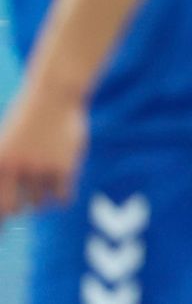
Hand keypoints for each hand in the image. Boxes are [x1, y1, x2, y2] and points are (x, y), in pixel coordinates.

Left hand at [0, 84, 87, 219]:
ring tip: (45, 177)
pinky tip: (61, 184)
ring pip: (40, 202)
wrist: (54, 96)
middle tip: (24, 198)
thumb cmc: (25, 121)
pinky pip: (63, 198)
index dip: (3, 214)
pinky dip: (62, 197)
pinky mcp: (65, 167)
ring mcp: (42, 168)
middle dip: (19, 206)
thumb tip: (9, 207)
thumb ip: (6, 172)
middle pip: (15, 208)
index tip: (9, 214)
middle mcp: (18, 168)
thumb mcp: (4, 144)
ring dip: (42, 195)